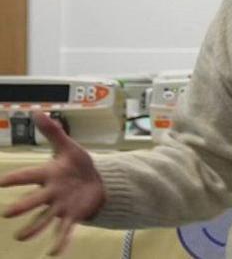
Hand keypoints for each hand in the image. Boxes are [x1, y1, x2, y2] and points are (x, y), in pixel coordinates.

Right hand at [0, 112, 105, 255]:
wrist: (98, 181)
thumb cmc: (78, 164)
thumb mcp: (68, 146)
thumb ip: (53, 132)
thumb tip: (37, 112)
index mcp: (49, 174)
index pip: (29, 176)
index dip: (15, 179)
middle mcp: (51, 193)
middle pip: (35, 200)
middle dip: (23, 207)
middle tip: (8, 213)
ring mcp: (61, 206)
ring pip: (45, 219)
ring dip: (34, 228)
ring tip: (21, 238)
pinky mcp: (74, 216)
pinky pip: (65, 231)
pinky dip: (60, 243)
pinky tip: (52, 254)